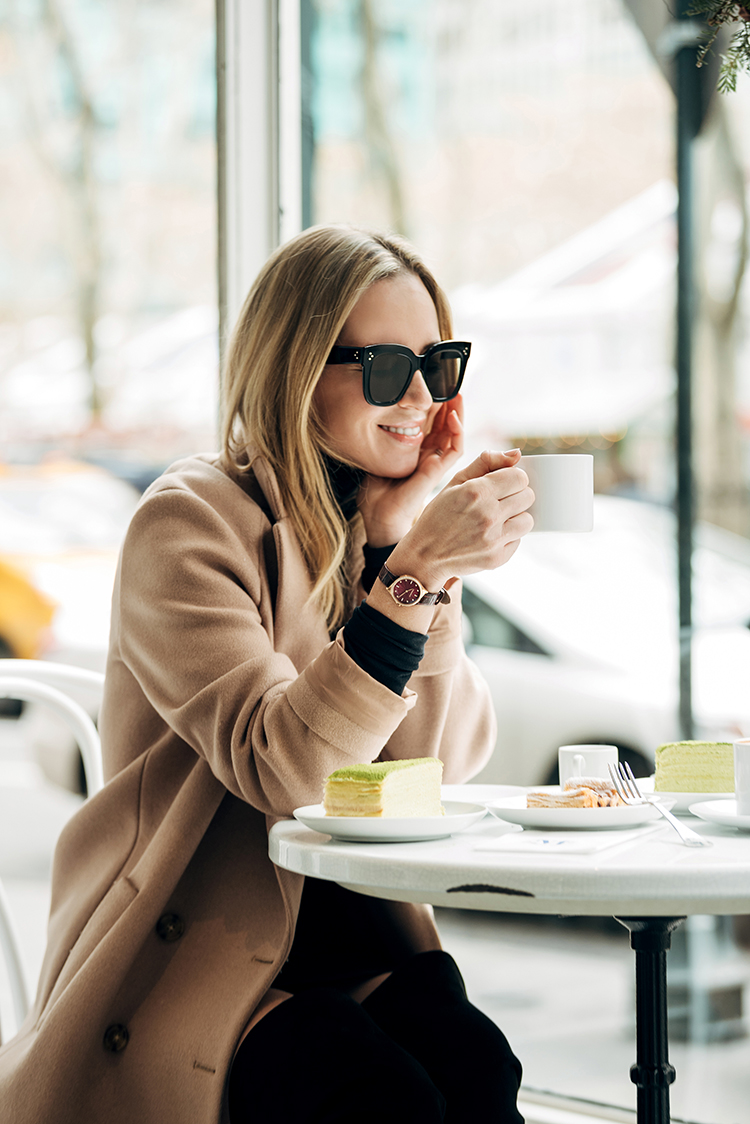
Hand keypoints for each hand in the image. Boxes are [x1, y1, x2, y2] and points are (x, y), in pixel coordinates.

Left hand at [356, 396, 463, 546]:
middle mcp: (429, 457)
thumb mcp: (378, 456)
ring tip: (457, 394)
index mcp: (416, 452)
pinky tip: (453, 416)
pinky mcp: (438, 473)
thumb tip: (380, 413)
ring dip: (458, 414)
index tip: (434, 386)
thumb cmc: (376, 490)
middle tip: (451, 385)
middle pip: (446, 426)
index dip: (435, 406)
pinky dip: (457, 432)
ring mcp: (435, 464)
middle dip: (449, 405)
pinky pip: (455, 450)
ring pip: (455, 435)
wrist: (379, 516)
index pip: (431, 424)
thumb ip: (384, 439)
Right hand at [385, 448, 534, 590]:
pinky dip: (507, 537)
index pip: (520, 477)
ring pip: (527, 520)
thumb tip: (517, 454)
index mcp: (476, 492)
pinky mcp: (497, 558)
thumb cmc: (439, 515)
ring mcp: (493, 539)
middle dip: (516, 495)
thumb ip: (486, 462)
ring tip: (496, 519)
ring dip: (515, 517)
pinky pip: (518, 540)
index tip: (502, 485)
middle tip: (498, 502)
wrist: (425, 555)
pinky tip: (489, 536)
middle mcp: (488, 515)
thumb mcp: (455, 482)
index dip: (512, 479)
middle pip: (528, 496)